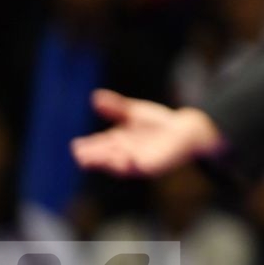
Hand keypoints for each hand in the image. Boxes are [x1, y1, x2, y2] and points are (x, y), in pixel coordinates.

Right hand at [71, 89, 225, 176]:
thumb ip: (116, 107)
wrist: (186, 130)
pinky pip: (140, 166)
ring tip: (97, 159)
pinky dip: (132, 164)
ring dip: (109, 162)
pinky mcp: (153, 165)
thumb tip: (95, 97)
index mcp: (117, 141)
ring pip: (120, 164)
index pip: (99, 145)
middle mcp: (125, 153)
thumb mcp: (134, 112)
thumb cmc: (158, 122)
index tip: (77, 146)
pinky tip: (125, 159)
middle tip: (81, 156)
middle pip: (106, 157)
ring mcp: (138, 161)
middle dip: (94, 157)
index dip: (88, 147)